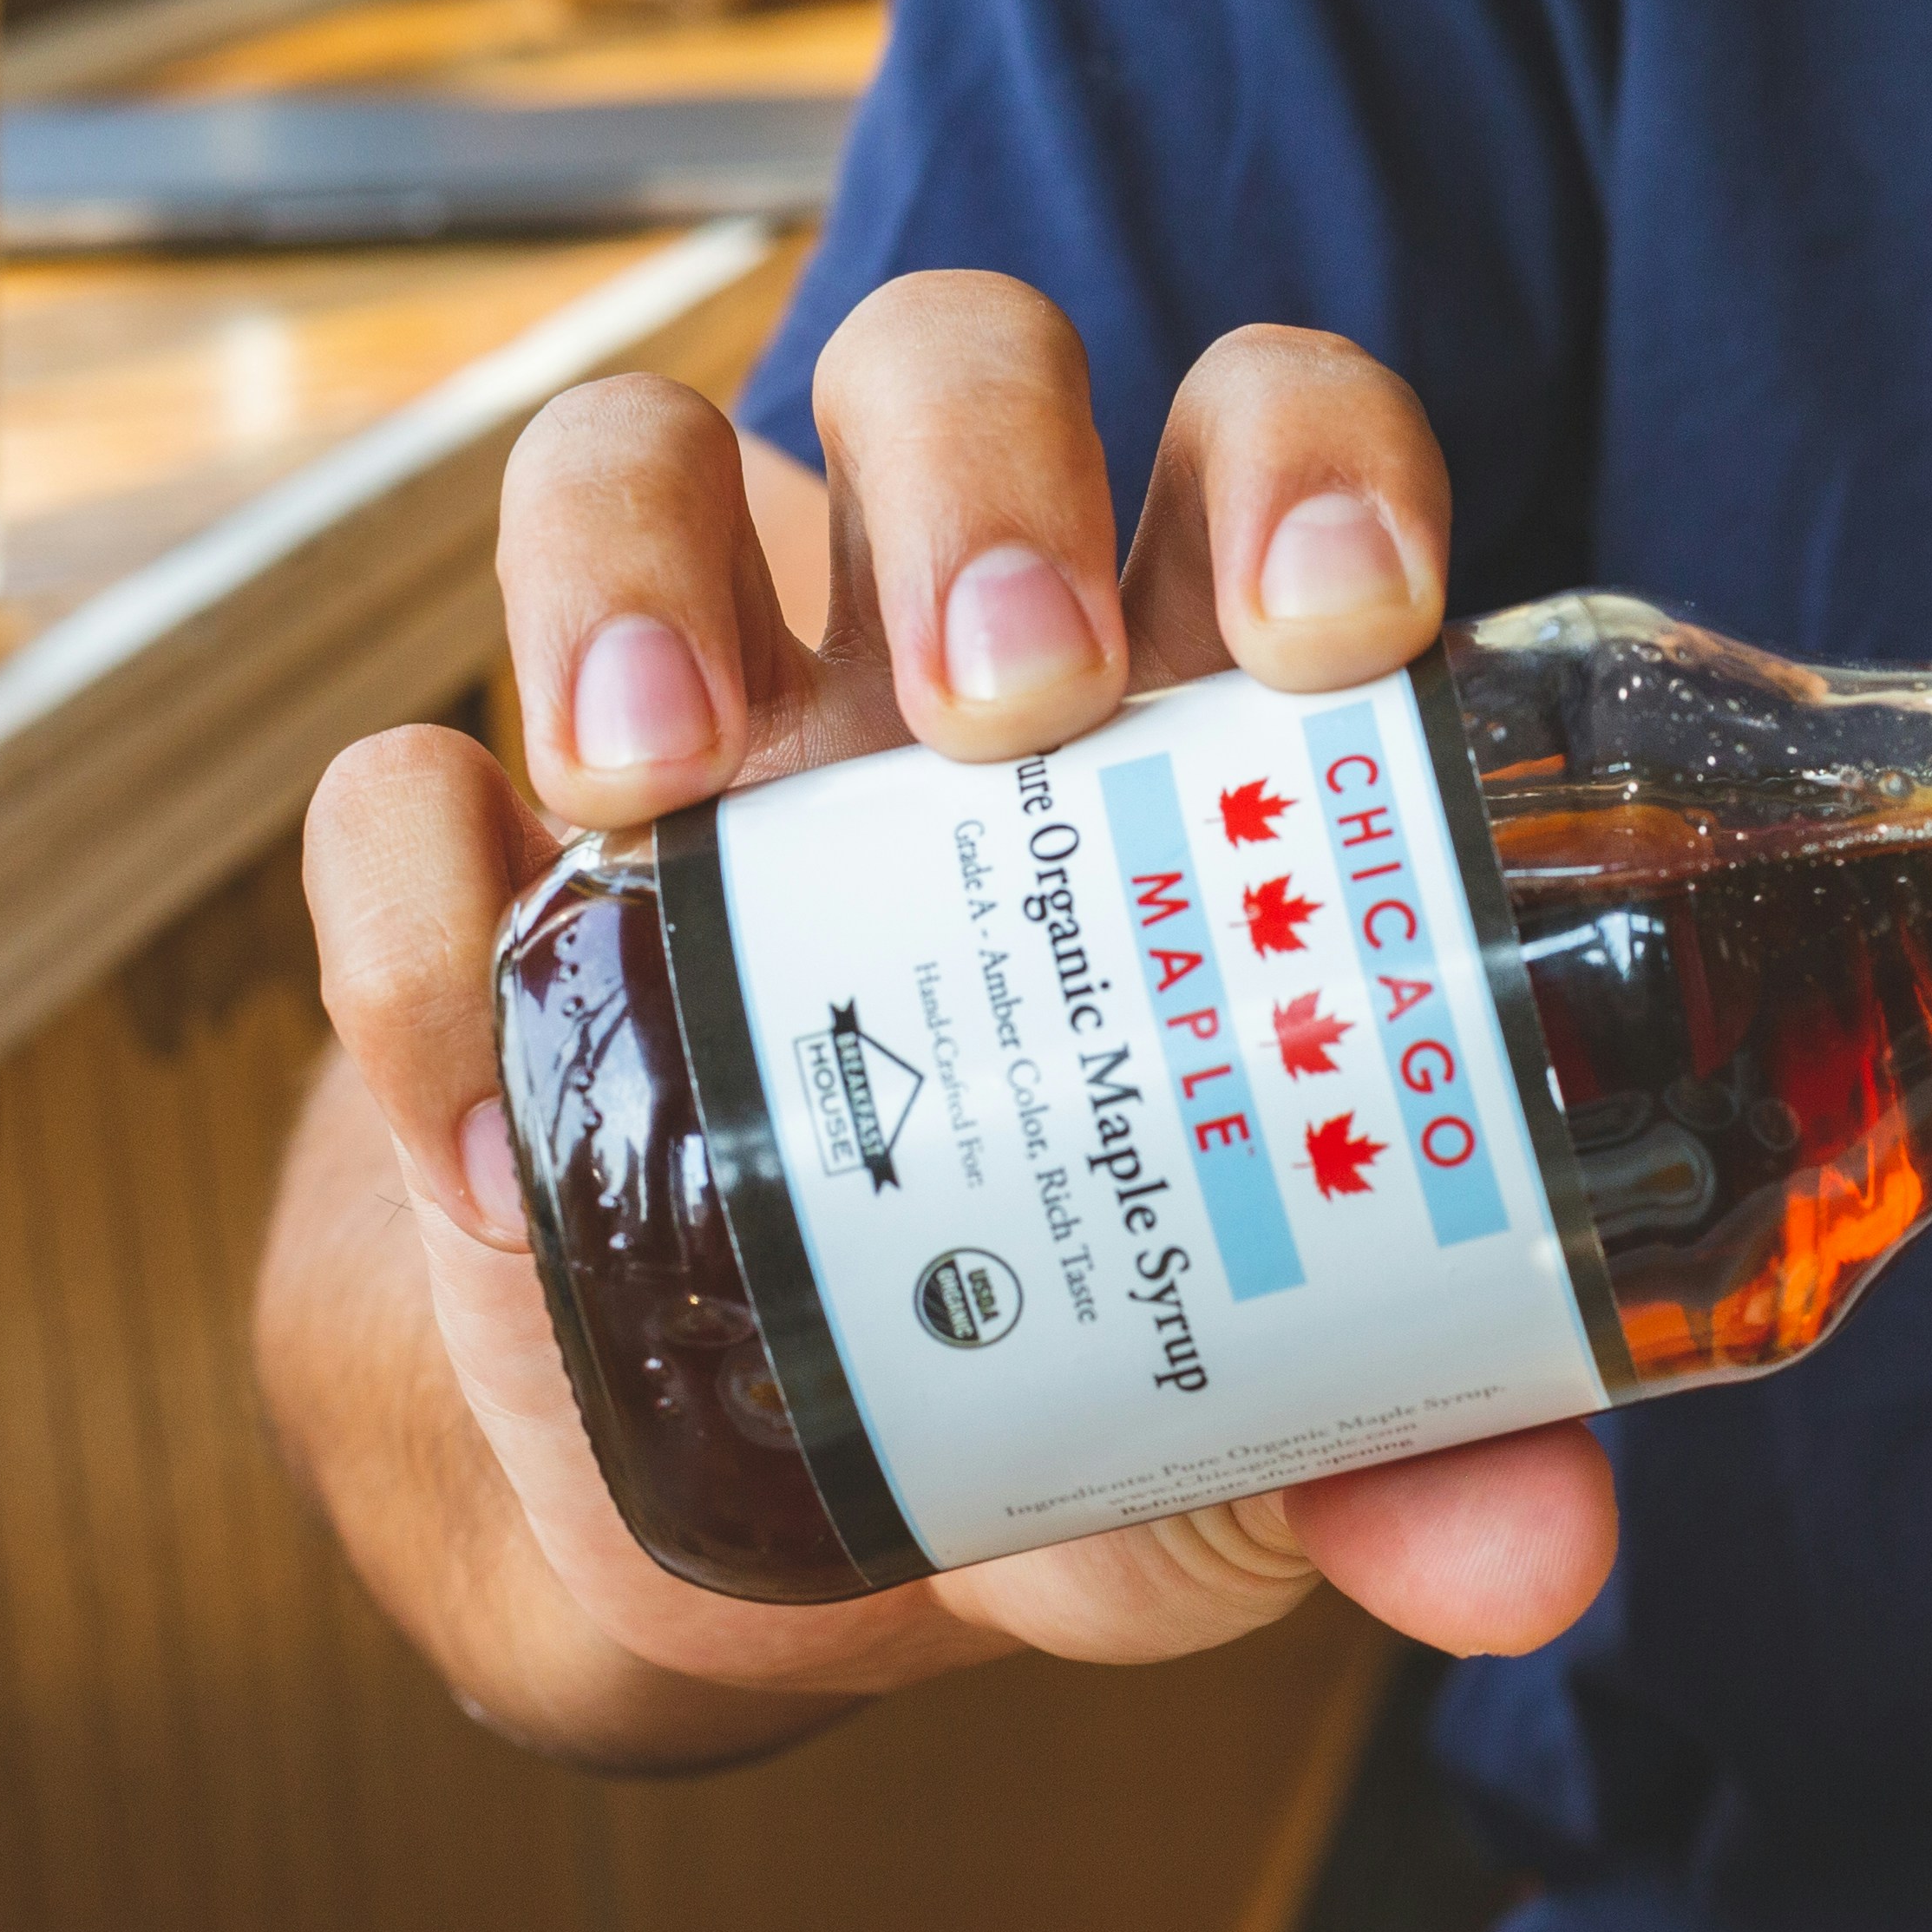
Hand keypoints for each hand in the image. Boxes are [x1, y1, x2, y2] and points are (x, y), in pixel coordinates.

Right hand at [269, 277, 1617, 1761]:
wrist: (784, 1496)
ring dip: (630, 574)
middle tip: (1013, 696)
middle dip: (975, 482)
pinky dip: (417, 918)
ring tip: (672, 778)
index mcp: (1197, 712)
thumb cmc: (1083, 1359)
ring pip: (631, 468)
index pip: (1270, 453)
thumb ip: (1412, 1459)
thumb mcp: (1261, 1429)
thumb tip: (1533, 1555)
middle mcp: (944, 661)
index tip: (1341, 625)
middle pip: (950, 377)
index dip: (1309, 467)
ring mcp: (698, 735)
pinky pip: (398, 799)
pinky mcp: (481, 880)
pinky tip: (494, 1123)